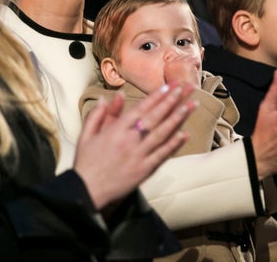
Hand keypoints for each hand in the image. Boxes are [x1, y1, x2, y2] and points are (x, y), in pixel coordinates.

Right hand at [74, 82, 196, 209]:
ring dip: (178, 118)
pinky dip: (174, 144)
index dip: (156, 96)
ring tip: (191, 105)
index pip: (141, 108)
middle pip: (156, 116)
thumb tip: (110, 97)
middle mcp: (130, 140)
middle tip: (185, 88)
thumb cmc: (86, 162)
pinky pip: (162, 155)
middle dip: (172, 100)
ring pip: (162, 133)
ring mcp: (139, 155)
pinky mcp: (144, 171)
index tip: (169, 86)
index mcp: (116, 130)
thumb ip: (99, 114)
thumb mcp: (87, 134)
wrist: (86, 191)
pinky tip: (185, 134)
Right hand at [163, 52, 200, 86]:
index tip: (183, 73)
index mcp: (166, 66)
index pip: (177, 53)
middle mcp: (170, 63)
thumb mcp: (184, 74)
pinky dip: (197, 67)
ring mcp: (178, 62)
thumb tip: (203, 49)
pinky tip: (192, 75)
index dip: (184, 63)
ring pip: (191, 57)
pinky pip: (196, 60)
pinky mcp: (186, 64)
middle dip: (189, 65)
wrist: (186, 97)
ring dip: (193, 67)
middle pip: (186, 55)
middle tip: (186, 76)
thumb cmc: (186, 88)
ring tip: (189, 76)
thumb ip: (189, 60)